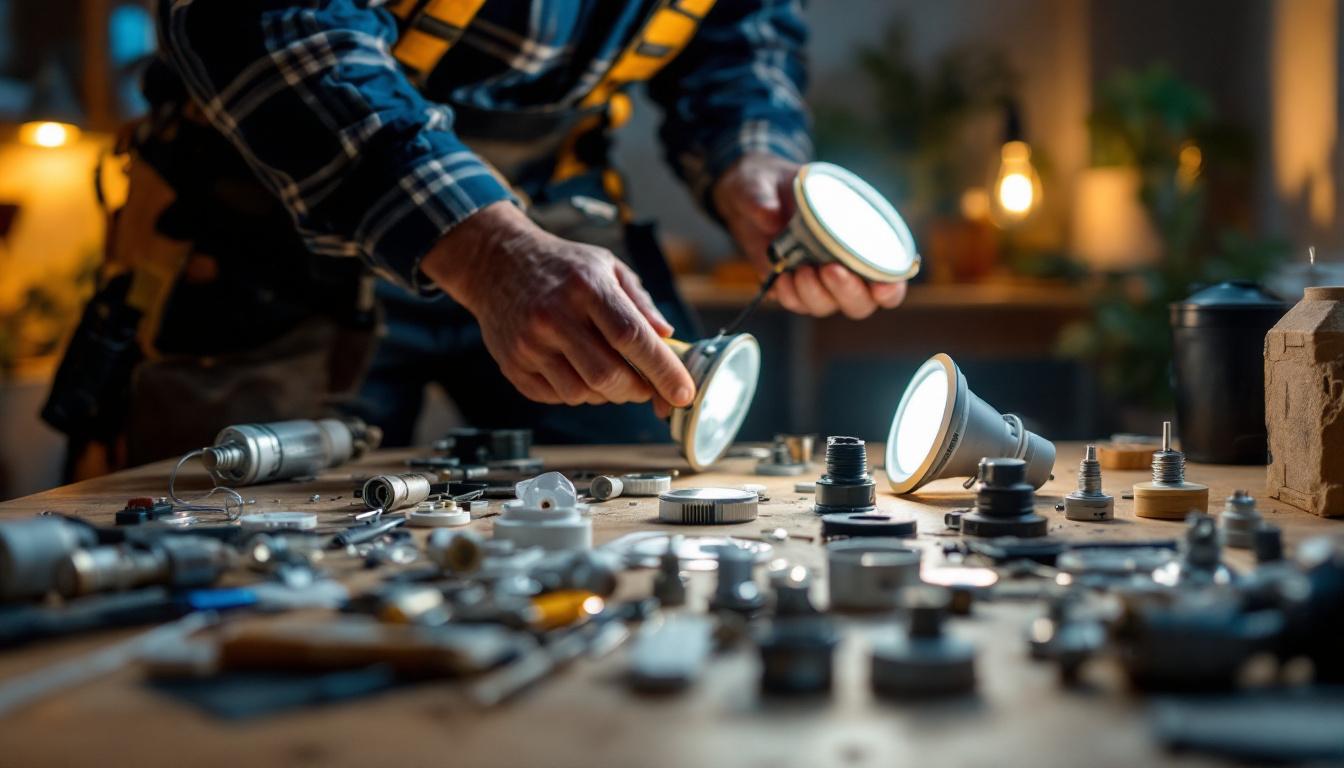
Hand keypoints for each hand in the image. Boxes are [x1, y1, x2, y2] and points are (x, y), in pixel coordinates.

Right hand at [423, 202, 694, 414]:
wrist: (496, 262)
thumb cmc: (562, 265)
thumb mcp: (607, 266)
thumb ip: (641, 303)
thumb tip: (668, 339)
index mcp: (587, 287)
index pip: (632, 338)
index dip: (663, 370)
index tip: (684, 393)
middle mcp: (554, 315)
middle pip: (609, 375)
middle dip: (638, 390)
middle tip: (646, 386)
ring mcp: (529, 343)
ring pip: (582, 393)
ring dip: (607, 394)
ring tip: (609, 372)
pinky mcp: (512, 363)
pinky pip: (556, 397)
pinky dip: (577, 393)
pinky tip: (577, 369)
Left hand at [712, 153, 907, 318]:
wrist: (745, 196)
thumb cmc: (771, 182)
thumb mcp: (764, 179)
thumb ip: (764, 196)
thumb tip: (770, 216)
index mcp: (859, 235)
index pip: (889, 274)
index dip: (891, 287)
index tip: (883, 284)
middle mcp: (843, 264)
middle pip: (860, 302)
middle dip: (848, 292)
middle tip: (830, 269)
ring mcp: (818, 280)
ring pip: (828, 306)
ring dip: (816, 295)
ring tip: (800, 270)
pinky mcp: (792, 287)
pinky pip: (797, 303)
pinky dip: (790, 296)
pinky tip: (782, 277)